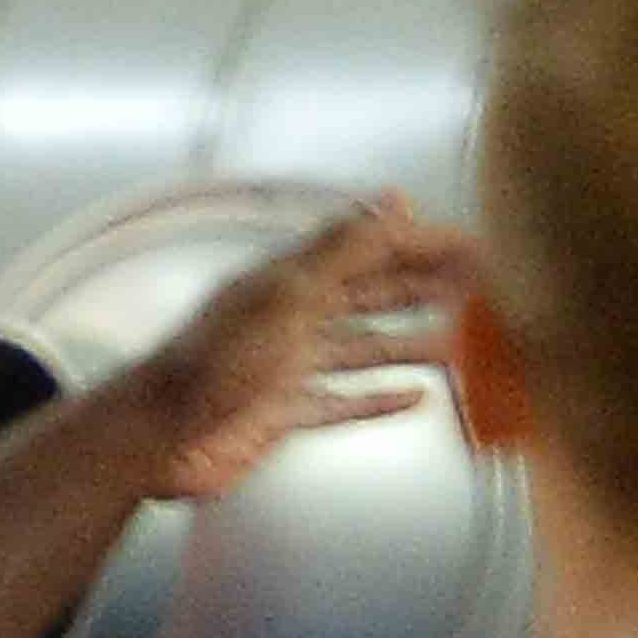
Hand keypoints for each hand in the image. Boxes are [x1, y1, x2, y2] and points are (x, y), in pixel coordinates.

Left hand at [132, 194, 474, 504]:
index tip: (472, 246)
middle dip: (424, 288)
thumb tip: (394, 201)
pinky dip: (379, 399)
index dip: (422, 245)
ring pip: (364, 349)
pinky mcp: (284, 414)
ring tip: (459, 343)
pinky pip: (343, 402)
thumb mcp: (286, 294)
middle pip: (371, 296)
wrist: (158, 436)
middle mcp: (292, 318)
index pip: (370, 250)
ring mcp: (289, 368)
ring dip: (410, 343)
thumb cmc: (212, 363)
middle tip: (478, 288)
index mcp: (292, 280)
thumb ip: (343, 248)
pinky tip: (413, 399)